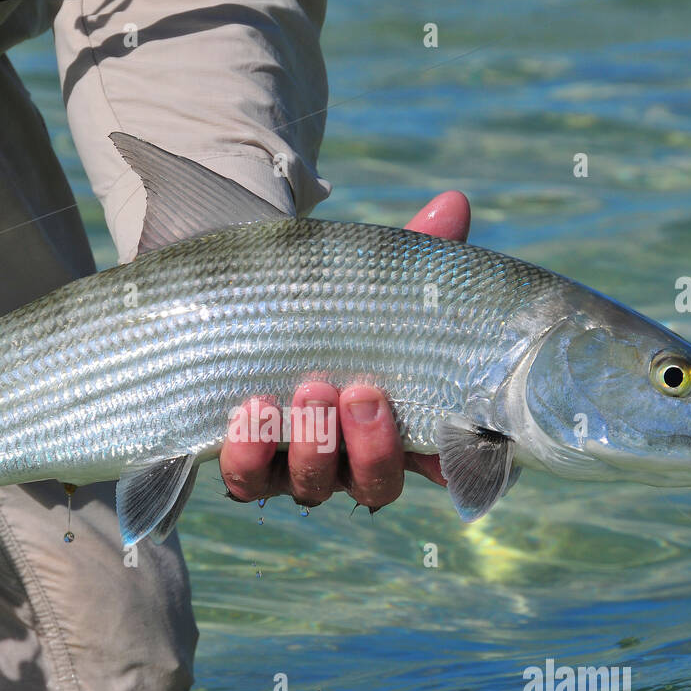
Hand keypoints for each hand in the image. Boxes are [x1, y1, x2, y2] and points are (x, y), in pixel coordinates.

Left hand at [219, 191, 470, 509]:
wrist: (237, 312)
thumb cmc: (322, 308)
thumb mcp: (367, 280)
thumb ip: (415, 252)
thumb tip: (453, 205)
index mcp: (394, 426)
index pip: (434, 462)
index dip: (446, 463)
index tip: (447, 446)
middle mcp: (349, 461)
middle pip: (374, 484)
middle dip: (372, 445)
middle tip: (361, 392)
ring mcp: (294, 469)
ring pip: (312, 485)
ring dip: (314, 445)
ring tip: (311, 390)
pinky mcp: (243, 467)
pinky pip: (245, 480)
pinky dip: (249, 453)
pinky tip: (251, 410)